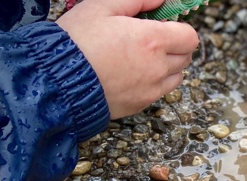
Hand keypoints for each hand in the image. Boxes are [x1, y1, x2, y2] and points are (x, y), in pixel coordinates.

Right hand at [57, 0, 198, 118]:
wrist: (56, 80)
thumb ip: (137, 0)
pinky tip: (131, 73)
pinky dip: (154, 82)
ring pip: (176, 76)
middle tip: (148, 39)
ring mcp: (151, 89)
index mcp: (152, 40)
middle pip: (186, 56)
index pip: (190, 37)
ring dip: (167, 65)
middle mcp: (158, 67)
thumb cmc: (76, 41)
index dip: (179, 29)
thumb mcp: (101, 6)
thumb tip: (161, 0)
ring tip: (139, 57)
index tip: (163, 25)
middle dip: (174, 46)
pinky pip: (160, 92)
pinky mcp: (141, 104)